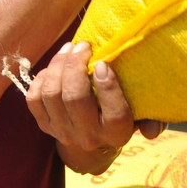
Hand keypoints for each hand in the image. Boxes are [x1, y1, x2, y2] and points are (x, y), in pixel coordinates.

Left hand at [25, 42, 165, 172]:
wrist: (95, 142)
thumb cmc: (125, 115)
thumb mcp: (142, 116)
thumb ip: (152, 119)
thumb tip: (152, 132)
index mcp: (116, 133)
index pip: (114, 113)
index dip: (108, 86)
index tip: (103, 62)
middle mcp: (88, 136)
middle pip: (74, 99)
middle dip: (75, 66)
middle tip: (83, 46)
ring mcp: (62, 132)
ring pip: (51, 94)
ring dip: (57, 66)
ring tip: (69, 48)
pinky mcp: (45, 125)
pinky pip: (34, 100)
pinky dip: (41, 79)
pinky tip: (55, 66)